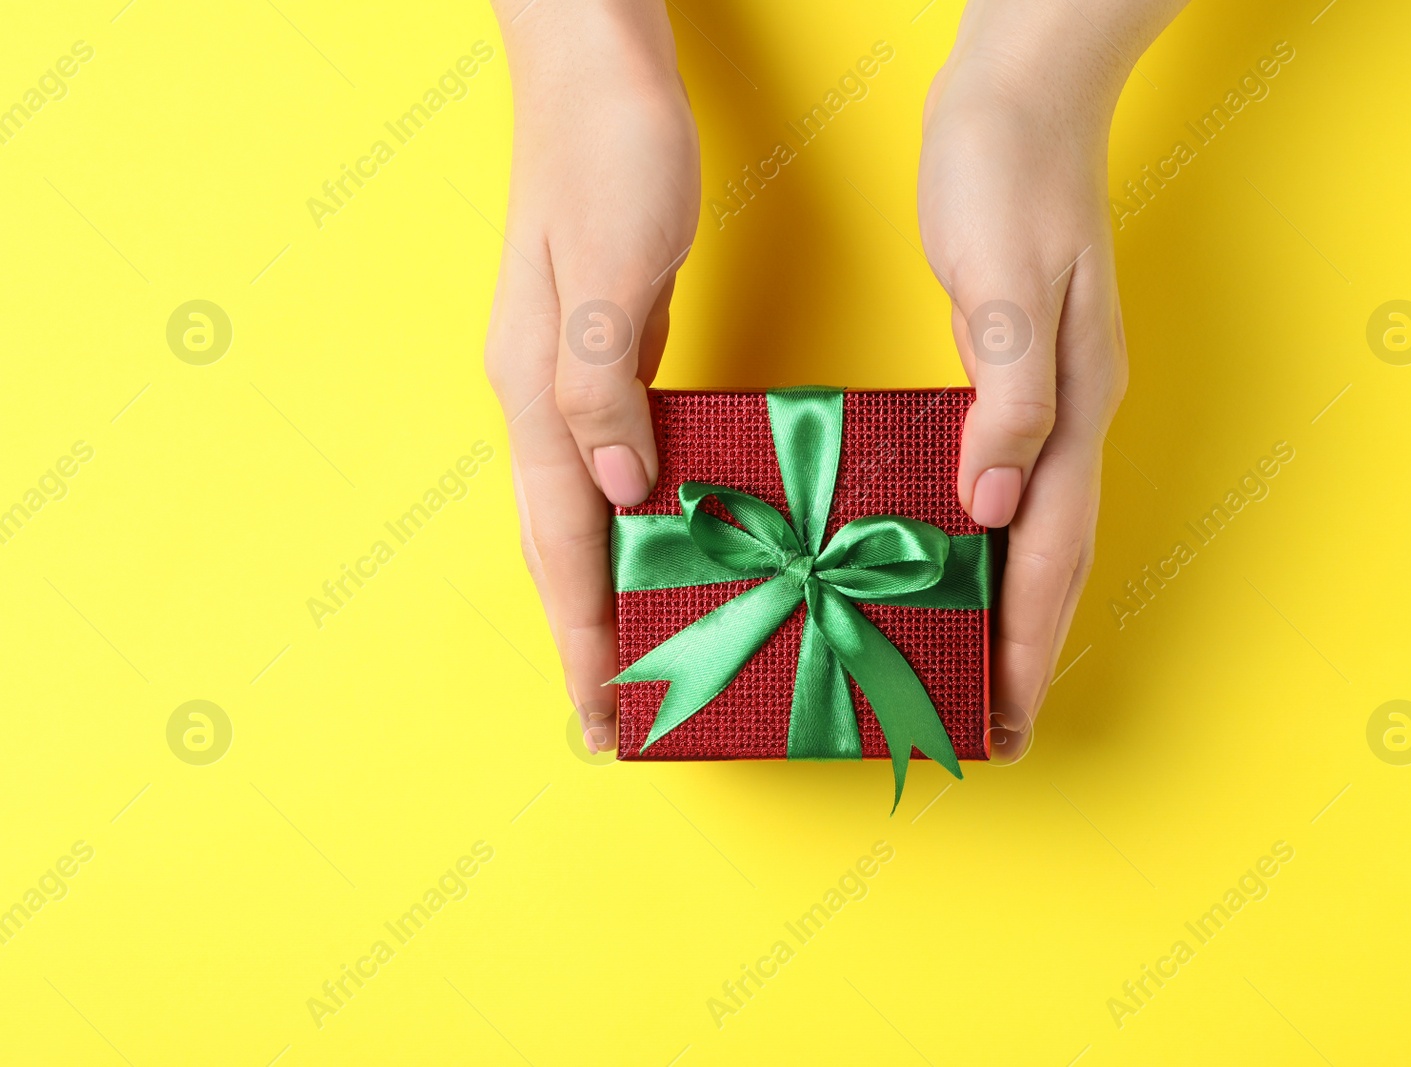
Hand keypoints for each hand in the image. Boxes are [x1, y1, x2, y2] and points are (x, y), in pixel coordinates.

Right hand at [484, 0, 696, 752]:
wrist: (592, 68)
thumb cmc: (608, 155)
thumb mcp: (613, 269)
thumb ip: (603, 384)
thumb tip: (621, 493)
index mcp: (540, 388)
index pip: (563, 544)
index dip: (582, 638)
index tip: (601, 723)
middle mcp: (541, 395)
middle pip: (560, 546)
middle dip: (586, 639)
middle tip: (616, 721)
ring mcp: (566, 374)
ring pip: (581, 513)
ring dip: (604, 591)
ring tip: (636, 657)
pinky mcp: (601, 350)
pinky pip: (608, 466)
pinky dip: (626, 525)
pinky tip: (656, 541)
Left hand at [918, 0, 1180, 759]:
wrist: (1026, 92)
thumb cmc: (1007, 176)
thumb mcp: (1001, 283)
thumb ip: (1007, 399)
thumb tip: (991, 510)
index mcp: (1070, 405)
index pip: (1049, 552)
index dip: (1027, 645)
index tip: (1007, 722)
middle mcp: (1072, 414)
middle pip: (1052, 561)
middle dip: (1025, 651)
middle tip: (995, 729)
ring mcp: (1053, 394)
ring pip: (1039, 530)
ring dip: (1012, 608)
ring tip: (979, 671)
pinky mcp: (1022, 371)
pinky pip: (1014, 484)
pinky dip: (994, 542)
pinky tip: (962, 556)